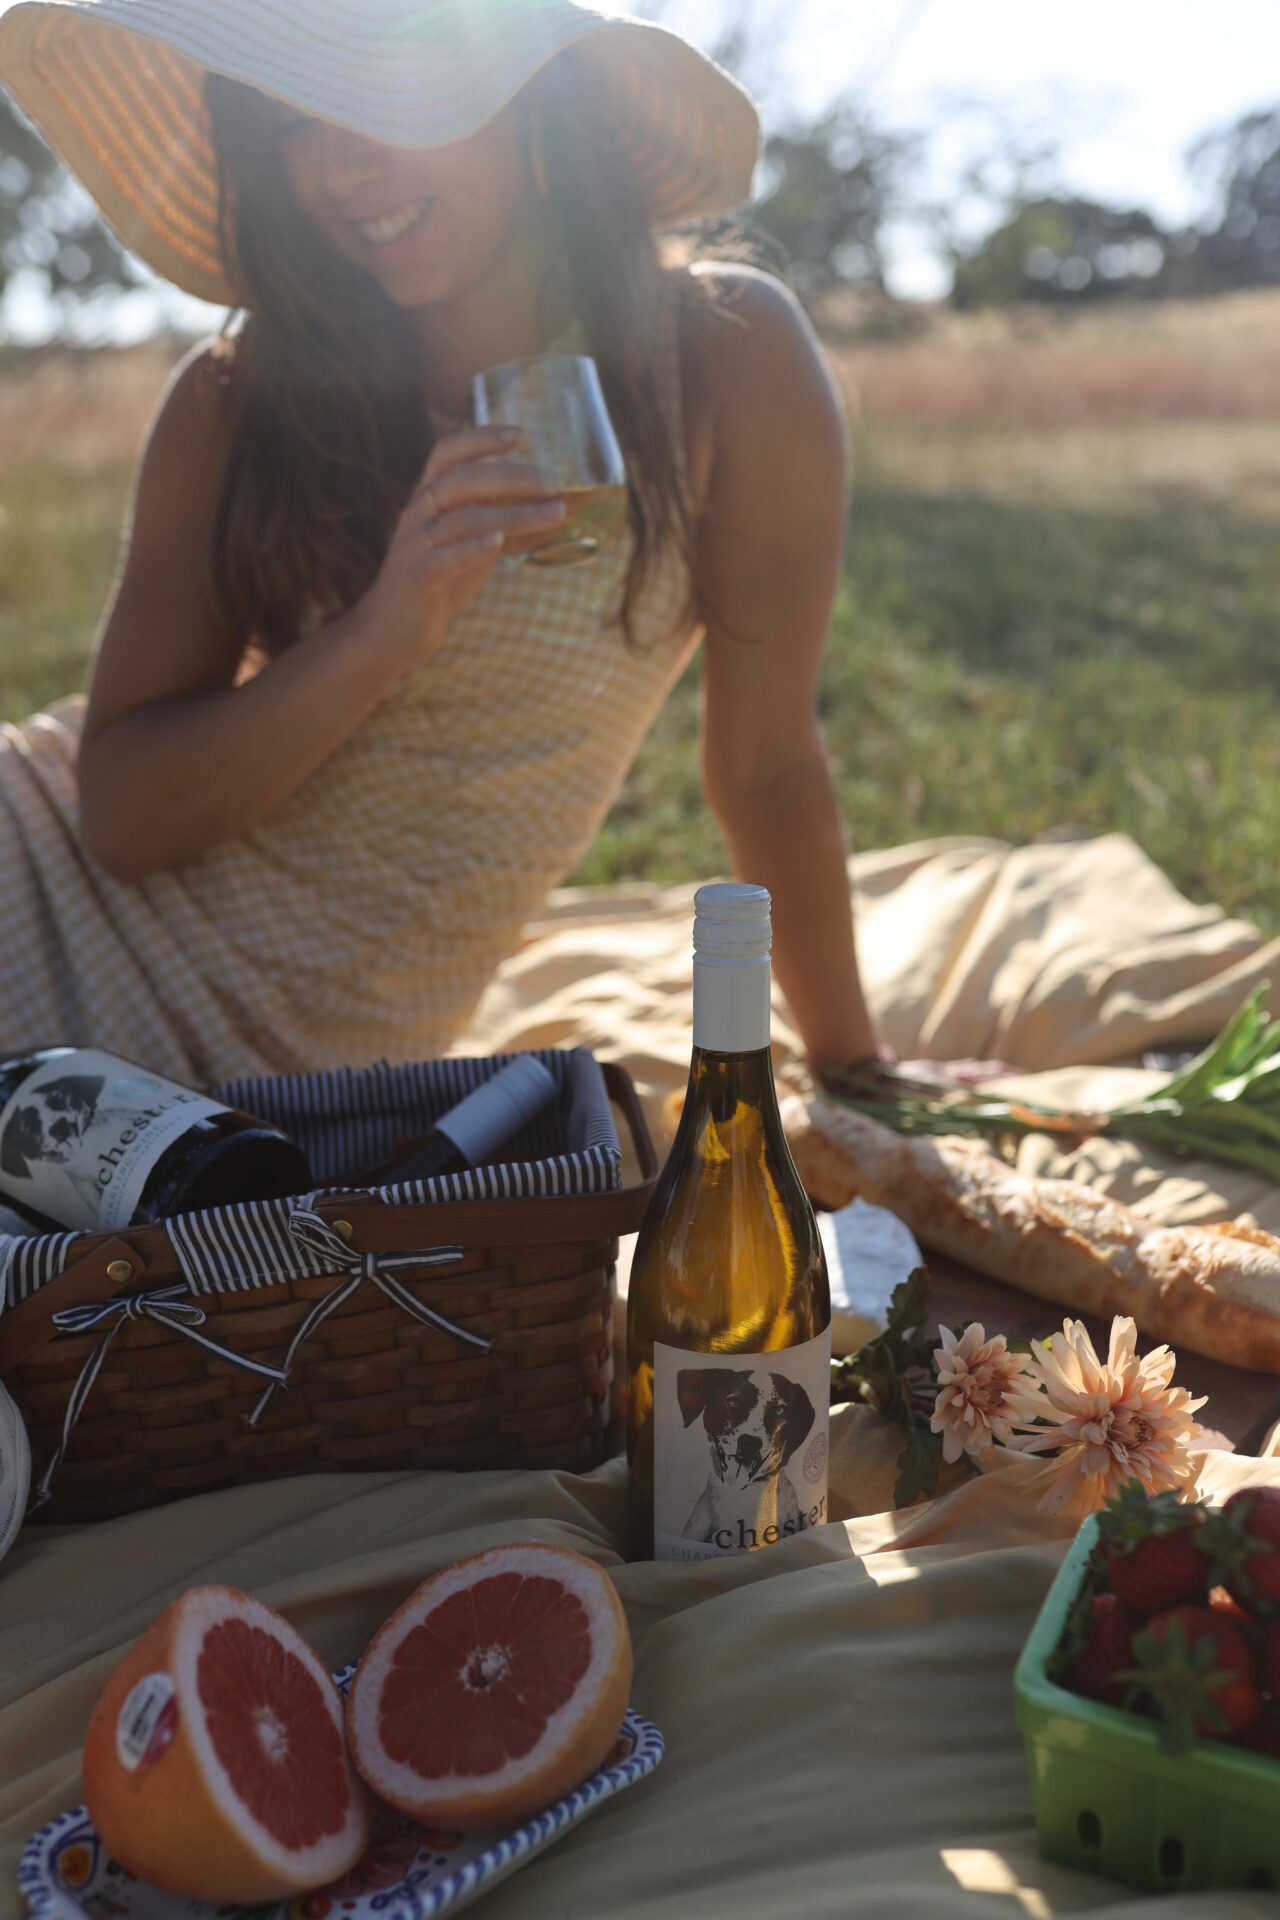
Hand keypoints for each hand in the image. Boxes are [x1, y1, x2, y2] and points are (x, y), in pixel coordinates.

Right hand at [358, 423, 566, 662]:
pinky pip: (441, 558)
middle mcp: (418, 513)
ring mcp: (414, 545)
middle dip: (511, 476)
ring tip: (554, 513)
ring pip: (462, 519)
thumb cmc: (440, 580)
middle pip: (461, 480)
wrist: (393, 629)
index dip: (480, 438)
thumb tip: (555, 503)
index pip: (448, 452)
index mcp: (428, 497)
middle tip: (553, 481)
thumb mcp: (471, 541)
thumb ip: (500, 519)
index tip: (517, 434)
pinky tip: (497, 542)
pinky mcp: (416, 578)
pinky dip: (471, 549)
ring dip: (512, 514)